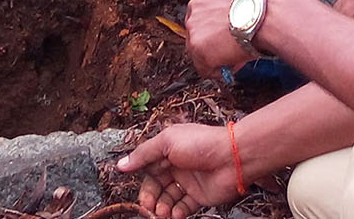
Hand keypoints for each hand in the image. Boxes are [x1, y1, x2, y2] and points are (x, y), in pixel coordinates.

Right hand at [117, 123, 246, 216]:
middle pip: (156, 186)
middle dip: (150, 198)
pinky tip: (175, 214)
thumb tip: (121, 164)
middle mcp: (177, 166)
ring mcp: (188, 182)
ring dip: (162, 207)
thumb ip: (143, 154)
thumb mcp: (166, 142)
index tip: (137, 192)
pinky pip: (183, 207)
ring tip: (162, 213)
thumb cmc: (201, 144)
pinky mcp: (199, 196)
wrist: (232, 158)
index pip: (148, 168)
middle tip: (148, 207)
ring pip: (168, 198)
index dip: (142, 180)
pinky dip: (177, 213)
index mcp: (168, 149)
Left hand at [185, 0, 263, 74]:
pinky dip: (217, 71)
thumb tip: (239, 12)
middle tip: (231, 46)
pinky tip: (232, 66)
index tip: (227, 31)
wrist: (266, 13)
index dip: (217, 25)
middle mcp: (195, 5)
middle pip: (199, 29)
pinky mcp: (197, 46)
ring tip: (235, 57)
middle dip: (214, 39)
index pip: (204, 10)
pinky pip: (204, 67)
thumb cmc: (263, 3)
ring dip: (215, 55)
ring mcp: (193, 26)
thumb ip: (232, 0)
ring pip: (199, 49)